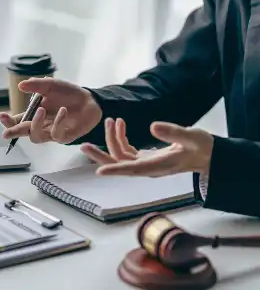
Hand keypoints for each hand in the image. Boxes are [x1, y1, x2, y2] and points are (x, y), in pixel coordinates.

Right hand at [0, 77, 102, 143]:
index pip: (17, 121)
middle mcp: (41, 125)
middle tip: (7, 133)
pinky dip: (58, 122)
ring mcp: (52, 132)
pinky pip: (57, 134)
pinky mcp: (65, 137)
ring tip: (41, 109)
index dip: (8, 121)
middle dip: (14, 132)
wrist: (90, 100)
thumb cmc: (68, 94)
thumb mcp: (51, 85)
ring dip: (36, 124)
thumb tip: (20, 85)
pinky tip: (63, 111)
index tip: (2, 115)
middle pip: (23, 132)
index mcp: (34, 114)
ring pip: (36, 137)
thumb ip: (37, 85)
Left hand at [80, 118, 213, 176]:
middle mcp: (148, 168)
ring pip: (120, 156)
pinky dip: (120, 138)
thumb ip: (173, 132)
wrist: (208, 155)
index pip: (132, 170)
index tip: (99, 171)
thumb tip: (152, 126)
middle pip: (118, 165)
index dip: (115, 170)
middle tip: (83, 145)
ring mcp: (145, 164)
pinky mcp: (145, 158)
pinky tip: (120, 125)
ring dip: (112, 139)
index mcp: (157, 166)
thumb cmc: (203, 147)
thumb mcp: (192, 136)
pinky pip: (126, 150)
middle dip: (100, 156)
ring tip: (111, 120)